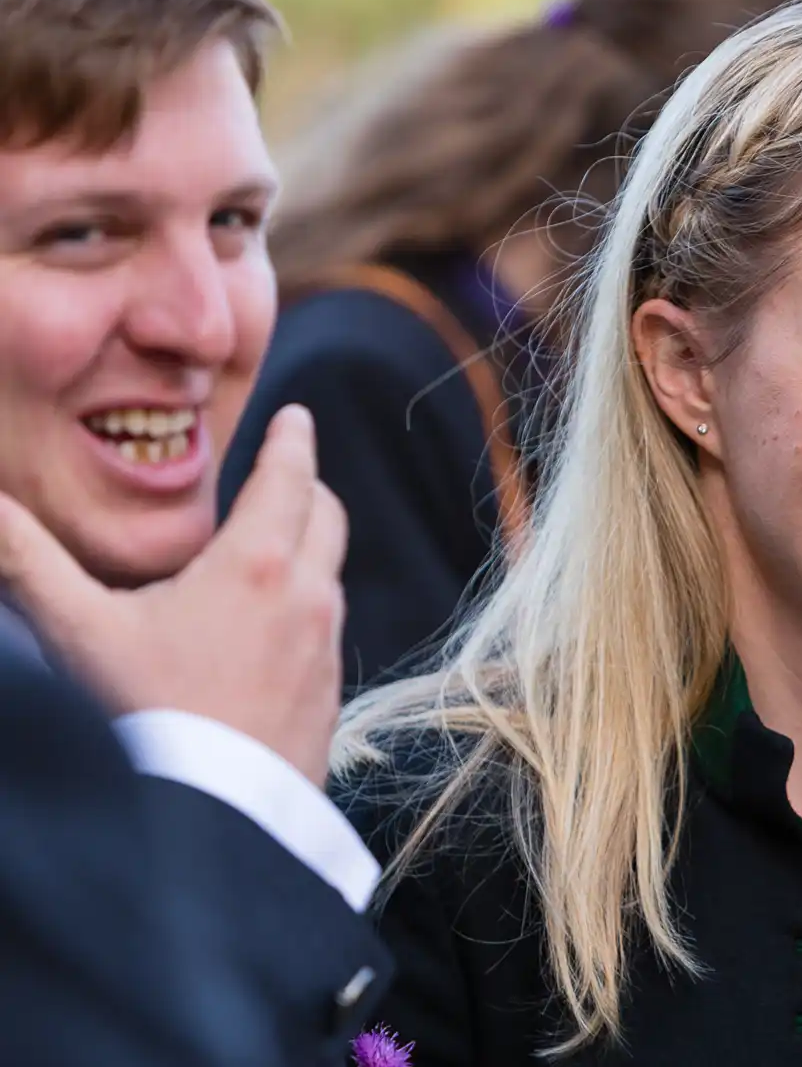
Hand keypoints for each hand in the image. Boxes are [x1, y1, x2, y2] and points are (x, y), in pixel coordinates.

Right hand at [0, 405, 348, 784]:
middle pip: (326, 516)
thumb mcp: (77, 631)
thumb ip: (29, 560)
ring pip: (329, 573)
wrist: (206, 825)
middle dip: (305, 487)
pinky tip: (268, 627)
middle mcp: (309, 597)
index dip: (291, 440)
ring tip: (269, 546)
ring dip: (307, 548)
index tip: (294, 417)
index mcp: (259, 564)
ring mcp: (327, 648)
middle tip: (282, 473)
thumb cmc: (143, 720)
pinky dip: (306, 603)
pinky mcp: (330, 695)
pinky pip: (326, 628)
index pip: (290, 477)